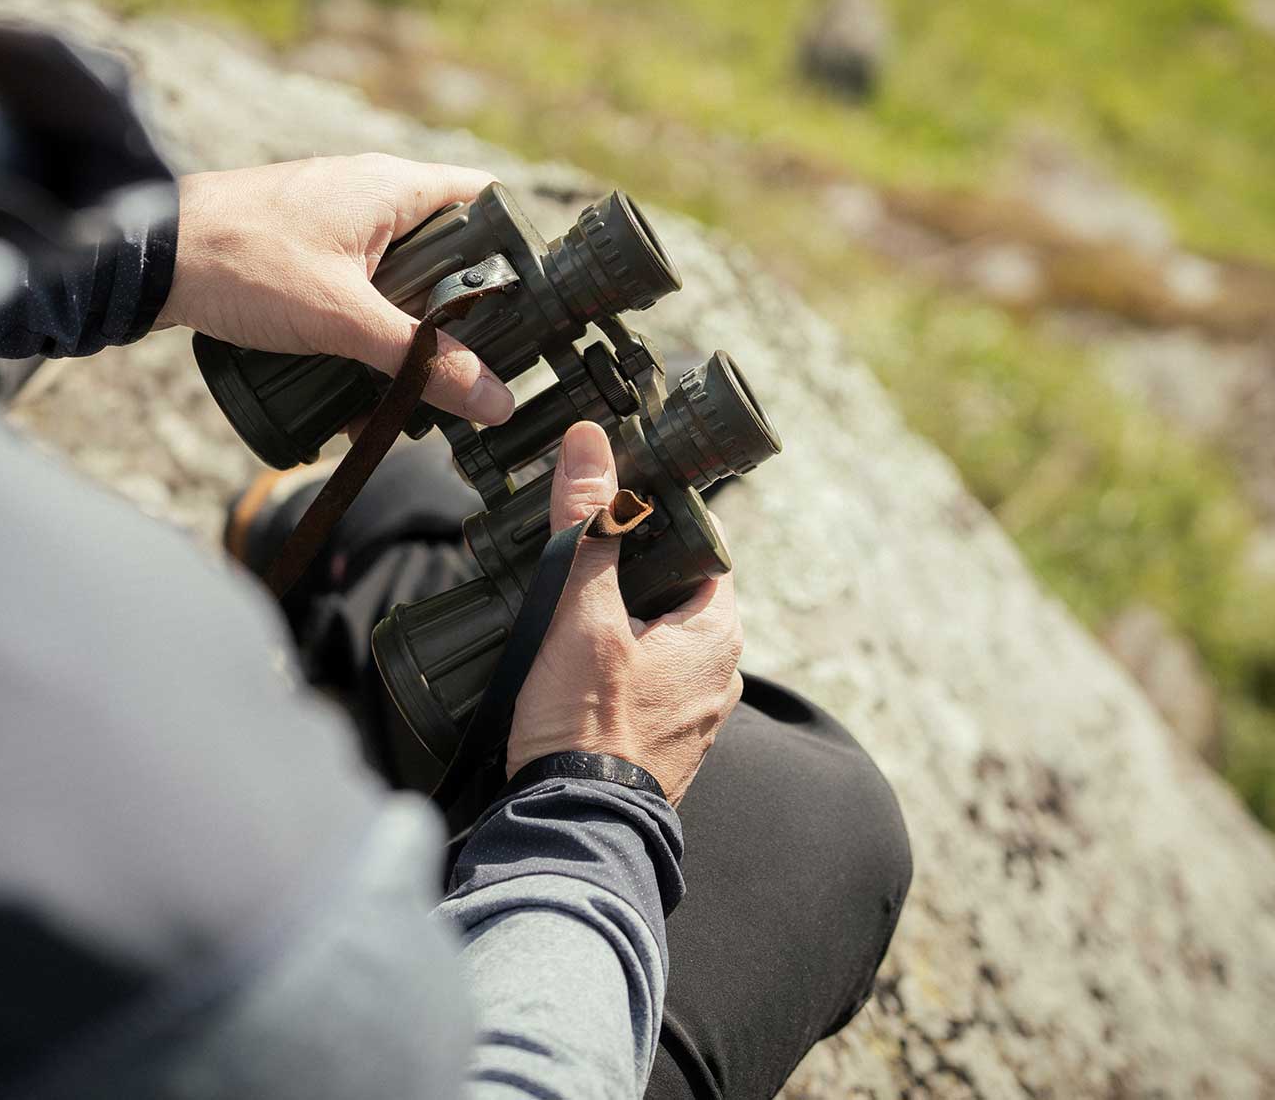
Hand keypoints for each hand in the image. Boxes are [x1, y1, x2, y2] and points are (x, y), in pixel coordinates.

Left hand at [156, 154, 515, 425]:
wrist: (145, 257)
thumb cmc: (241, 262)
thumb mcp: (344, 320)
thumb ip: (420, 360)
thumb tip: (493, 397)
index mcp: (392, 187)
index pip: (484, 200)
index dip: (513, 249)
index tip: (528, 309)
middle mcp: (366, 195)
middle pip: (443, 254)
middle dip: (452, 318)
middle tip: (464, 370)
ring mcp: (330, 224)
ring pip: (393, 282)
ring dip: (400, 337)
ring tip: (403, 394)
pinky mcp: (298, 254)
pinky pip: (350, 293)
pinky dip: (358, 335)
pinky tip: (349, 383)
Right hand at [506, 422, 744, 803]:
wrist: (574, 828)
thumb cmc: (588, 726)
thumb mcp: (582, 614)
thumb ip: (587, 528)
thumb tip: (590, 446)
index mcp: (717, 632)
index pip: (698, 544)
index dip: (653, 516)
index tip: (607, 497)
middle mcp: (718, 673)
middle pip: (669, 590)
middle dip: (621, 569)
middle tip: (568, 548)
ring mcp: (689, 713)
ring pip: (650, 638)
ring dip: (609, 619)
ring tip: (556, 603)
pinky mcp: (656, 743)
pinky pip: (637, 682)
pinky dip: (606, 664)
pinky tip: (563, 663)